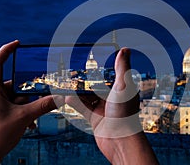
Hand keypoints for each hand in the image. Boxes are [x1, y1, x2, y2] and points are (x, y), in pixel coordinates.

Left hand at [0, 41, 63, 164]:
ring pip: (16, 97)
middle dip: (28, 92)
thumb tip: (59, 98)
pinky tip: (28, 123)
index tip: (17, 44)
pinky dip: (23, 112)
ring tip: (31, 117)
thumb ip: (43, 106)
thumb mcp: (24, 117)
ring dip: (27, 106)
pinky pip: (15, 107)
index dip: (6, 50)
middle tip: (38, 96)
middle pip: (14, 83)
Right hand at [66, 48, 157, 163]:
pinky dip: (75, 103)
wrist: (120, 140)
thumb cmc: (125, 113)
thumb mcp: (123, 85)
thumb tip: (125, 48)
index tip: (91, 60)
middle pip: (97, 87)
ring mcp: (104, 110)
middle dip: (86, 81)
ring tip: (67, 82)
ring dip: (78, 92)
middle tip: (74, 71)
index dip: (101, 69)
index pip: (110, 77)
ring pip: (88, 98)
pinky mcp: (96, 120)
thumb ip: (122, 68)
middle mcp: (113, 100)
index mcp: (122, 91)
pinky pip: (83, 109)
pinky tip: (65, 97)